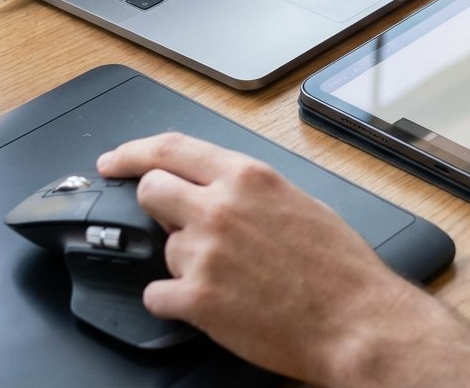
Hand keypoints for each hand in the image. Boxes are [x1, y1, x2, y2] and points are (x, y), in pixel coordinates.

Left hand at [96, 133, 429, 384]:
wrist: (355, 320)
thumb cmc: (339, 266)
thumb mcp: (297, 201)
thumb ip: (248, 189)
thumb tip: (217, 188)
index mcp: (248, 177)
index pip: (171, 147)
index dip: (132, 152)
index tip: (114, 160)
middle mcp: (220, 207)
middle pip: (150, 190)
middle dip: (155, 206)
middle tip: (173, 224)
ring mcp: (205, 253)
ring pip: (162, 249)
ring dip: (184, 263)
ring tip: (228, 278)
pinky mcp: (197, 299)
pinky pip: (157, 295)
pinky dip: (174, 301)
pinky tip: (206, 304)